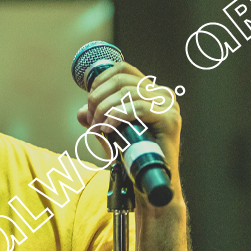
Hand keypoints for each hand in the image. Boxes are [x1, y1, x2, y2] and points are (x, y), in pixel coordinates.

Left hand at [75, 62, 183, 212]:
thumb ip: (97, 119)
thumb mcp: (109, 133)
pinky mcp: (169, 119)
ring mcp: (168, 105)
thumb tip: (81, 113)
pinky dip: (117, 116)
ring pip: (126, 92)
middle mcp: (162, 93)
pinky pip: (137, 108)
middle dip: (98, 98)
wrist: (149, 182)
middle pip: (121, 79)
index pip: (122, 69)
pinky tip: (108, 129)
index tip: (89, 104)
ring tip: (97, 128)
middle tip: (91, 120)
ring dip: (104, 110)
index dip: (100, 81)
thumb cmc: (132, 157)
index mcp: (150, 91)